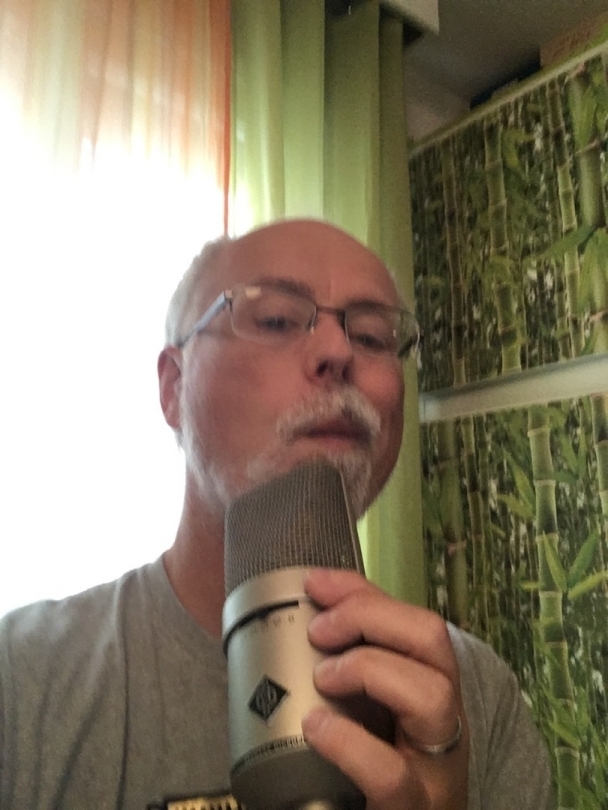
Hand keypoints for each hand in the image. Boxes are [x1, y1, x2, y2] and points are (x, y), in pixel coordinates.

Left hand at [302, 568, 467, 809]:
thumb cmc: (386, 768)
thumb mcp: (377, 707)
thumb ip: (355, 660)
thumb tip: (312, 607)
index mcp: (435, 687)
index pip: (416, 620)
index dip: (364, 594)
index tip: (315, 585)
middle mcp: (446, 719)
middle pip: (433, 641)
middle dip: (370, 617)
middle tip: (319, 631)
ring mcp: (435, 767)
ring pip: (432, 695)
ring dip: (369, 669)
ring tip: (323, 679)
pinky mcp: (411, 808)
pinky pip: (391, 774)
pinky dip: (350, 743)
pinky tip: (318, 729)